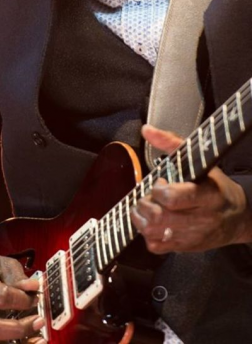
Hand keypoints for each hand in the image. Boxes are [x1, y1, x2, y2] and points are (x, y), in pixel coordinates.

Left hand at [130, 124, 251, 253]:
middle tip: (150, 196)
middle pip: (159, 217)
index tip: (161, 182)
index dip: (159, 190)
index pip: (173, 198)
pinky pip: (156, 247)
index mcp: (206, 195)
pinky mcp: (184, 248)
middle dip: (146, 204)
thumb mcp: (200, 160)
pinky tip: (153, 223)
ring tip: (146, 207)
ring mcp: (191, 236)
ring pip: (154, 233)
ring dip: (141, 219)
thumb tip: (146, 130)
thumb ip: (171, 142)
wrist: (237, 217)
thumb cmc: (215, 185)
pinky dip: (147, 234)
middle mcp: (199, 219)